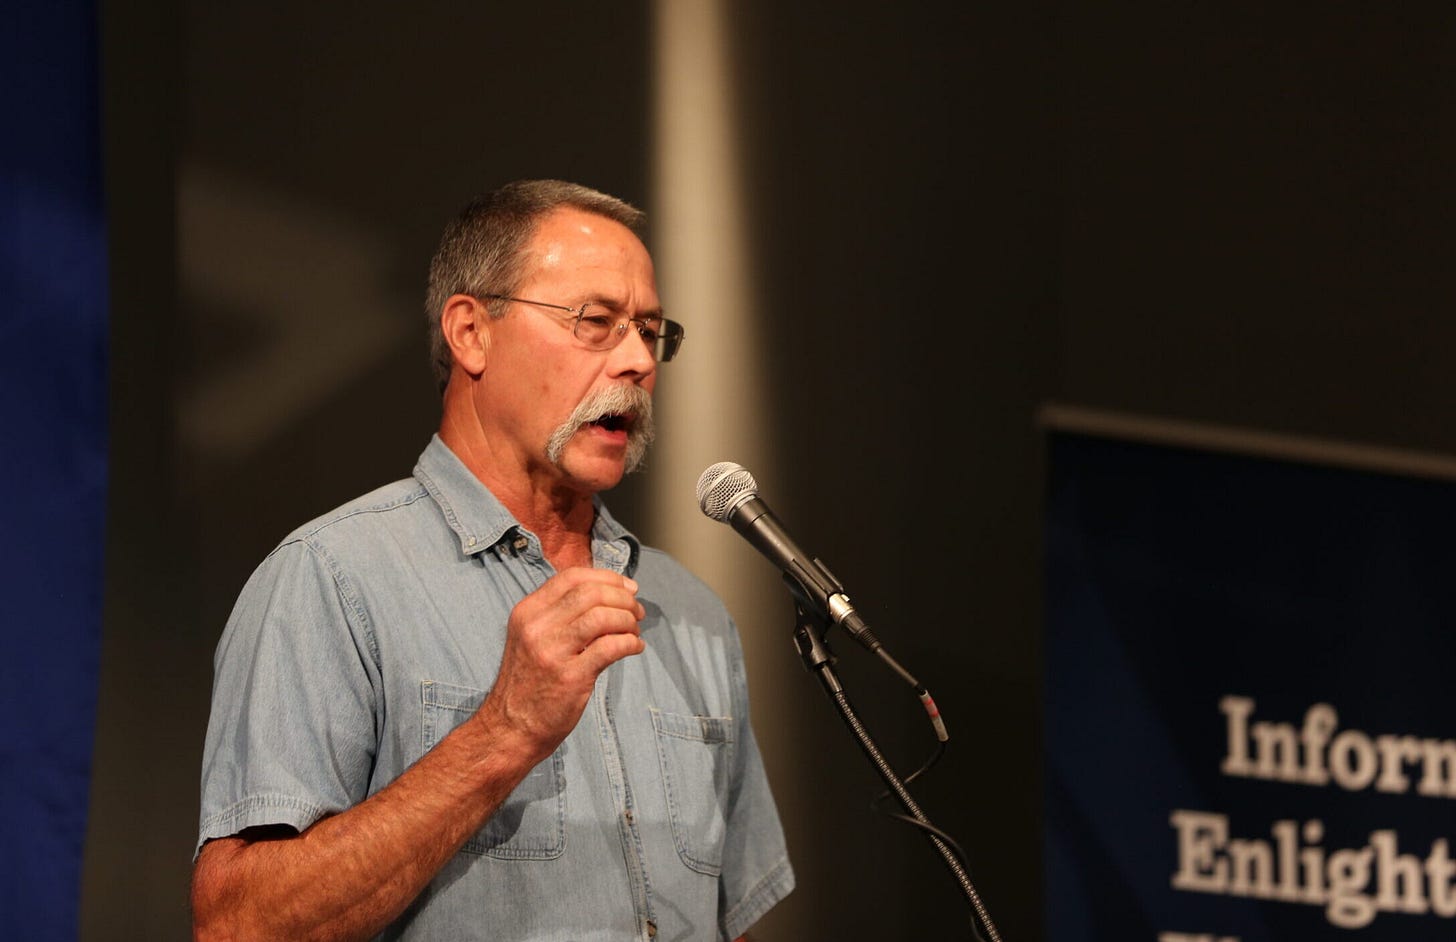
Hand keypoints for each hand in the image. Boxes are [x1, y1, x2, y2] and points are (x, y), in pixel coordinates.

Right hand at [477, 567, 645, 757]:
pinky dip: (630, 643)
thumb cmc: (529, 683)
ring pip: (603, 616)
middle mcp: (536, 627)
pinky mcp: (570, 677)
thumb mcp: (531, 638)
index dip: (607, 578)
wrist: (510, 728)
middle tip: (637, 612)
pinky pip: (611, 647)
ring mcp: (552, 652)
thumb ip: (560, 615)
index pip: (572, 577)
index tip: (628, 588)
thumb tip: (608, 593)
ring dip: (628, 620)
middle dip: (623, 598)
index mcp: (527, 612)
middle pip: (591, 593)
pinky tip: (634, 648)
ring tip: (635, 631)